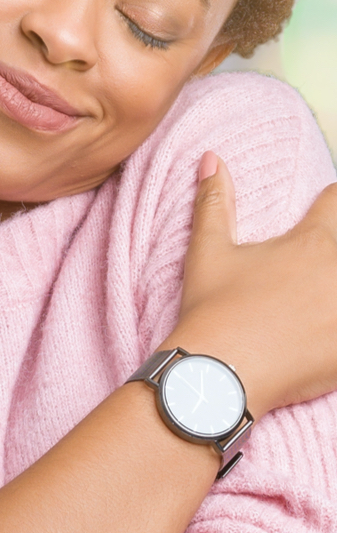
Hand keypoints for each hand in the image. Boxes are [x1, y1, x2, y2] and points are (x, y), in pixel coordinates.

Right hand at [171, 152, 336, 414]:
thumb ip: (214, 201)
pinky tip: (331, 329)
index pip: (336, 200)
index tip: (326, 208)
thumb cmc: (213, 310)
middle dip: (333, 246)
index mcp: (311, 242)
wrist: (220, 375)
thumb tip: (211, 157)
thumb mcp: (208, 251)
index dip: (332, 201)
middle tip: (315, 269)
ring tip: (324, 298)